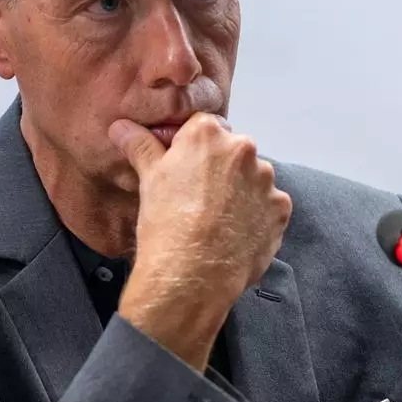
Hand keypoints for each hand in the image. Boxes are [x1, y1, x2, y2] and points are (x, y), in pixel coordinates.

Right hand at [108, 112, 291, 369]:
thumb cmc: (166, 224)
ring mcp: (265, 180)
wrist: (192, 275)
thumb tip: (122, 127)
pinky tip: (233, 233)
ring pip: (251, 178)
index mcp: (208, 134)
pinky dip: (255, 216)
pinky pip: (267, 206)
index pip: (203, 127)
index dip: (191, 149)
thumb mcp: (148, 178)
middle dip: (218, 169)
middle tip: (196, 198)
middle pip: (231, 151)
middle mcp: (243, 150)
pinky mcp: (280, 209)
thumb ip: (141, 145)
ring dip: (238, 192)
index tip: (182, 170)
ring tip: (215, 220)